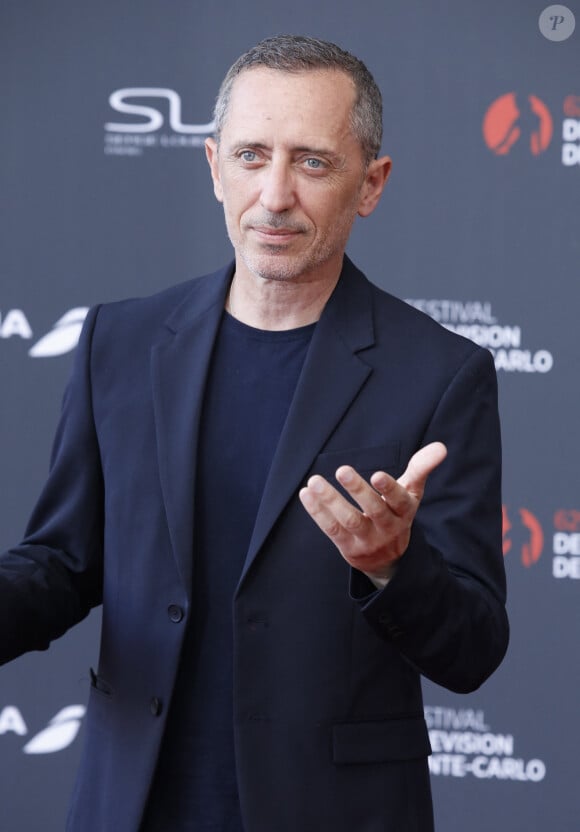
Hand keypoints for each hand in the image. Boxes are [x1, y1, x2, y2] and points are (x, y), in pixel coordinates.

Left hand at [299, 442, 446, 577]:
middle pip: (374, 511)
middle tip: (342, 470)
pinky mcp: (348, 547)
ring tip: (315, 481)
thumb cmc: (397, 512)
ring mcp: (367, 540)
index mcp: (404, 512)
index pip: (400, 501)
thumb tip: (441, 447)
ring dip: (330, 501)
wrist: (387, 557)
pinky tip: (307, 494)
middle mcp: (388, 528)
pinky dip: (317, 512)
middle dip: (358, 491)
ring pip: (349, 521)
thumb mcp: (412, 492)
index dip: (390, 489)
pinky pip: (331, 530)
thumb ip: (421, 468)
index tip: (378, 475)